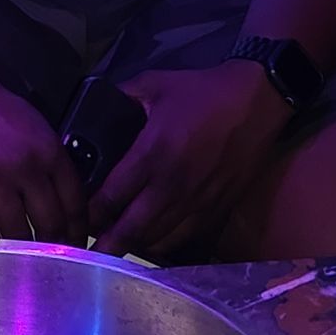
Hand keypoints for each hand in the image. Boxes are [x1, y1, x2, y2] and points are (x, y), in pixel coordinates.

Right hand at [0, 77, 86, 245]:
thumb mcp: (38, 128)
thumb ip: (54, 163)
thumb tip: (69, 204)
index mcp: (48, 150)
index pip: (74, 202)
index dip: (80, 230)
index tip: (78, 244)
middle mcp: (23, 167)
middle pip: (50, 223)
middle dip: (56, 246)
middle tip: (56, 258)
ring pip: (18, 235)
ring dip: (26, 252)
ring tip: (29, 260)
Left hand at [90, 62, 290, 258]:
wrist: (257, 101)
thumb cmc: (204, 92)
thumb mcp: (156, 83)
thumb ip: (124, 95)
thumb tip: (99, 105)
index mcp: (152, 153)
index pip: (112, 196)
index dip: (91, 214)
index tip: (78, 220)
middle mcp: (172, 185)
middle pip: (132, 229)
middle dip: (108, 243)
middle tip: (91, 250)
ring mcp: (196, 202)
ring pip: (158, 240)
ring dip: (135, 245)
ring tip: (118, 245)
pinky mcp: (217, 210)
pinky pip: (184, 239)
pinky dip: (164, 244)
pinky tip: (153, 240)